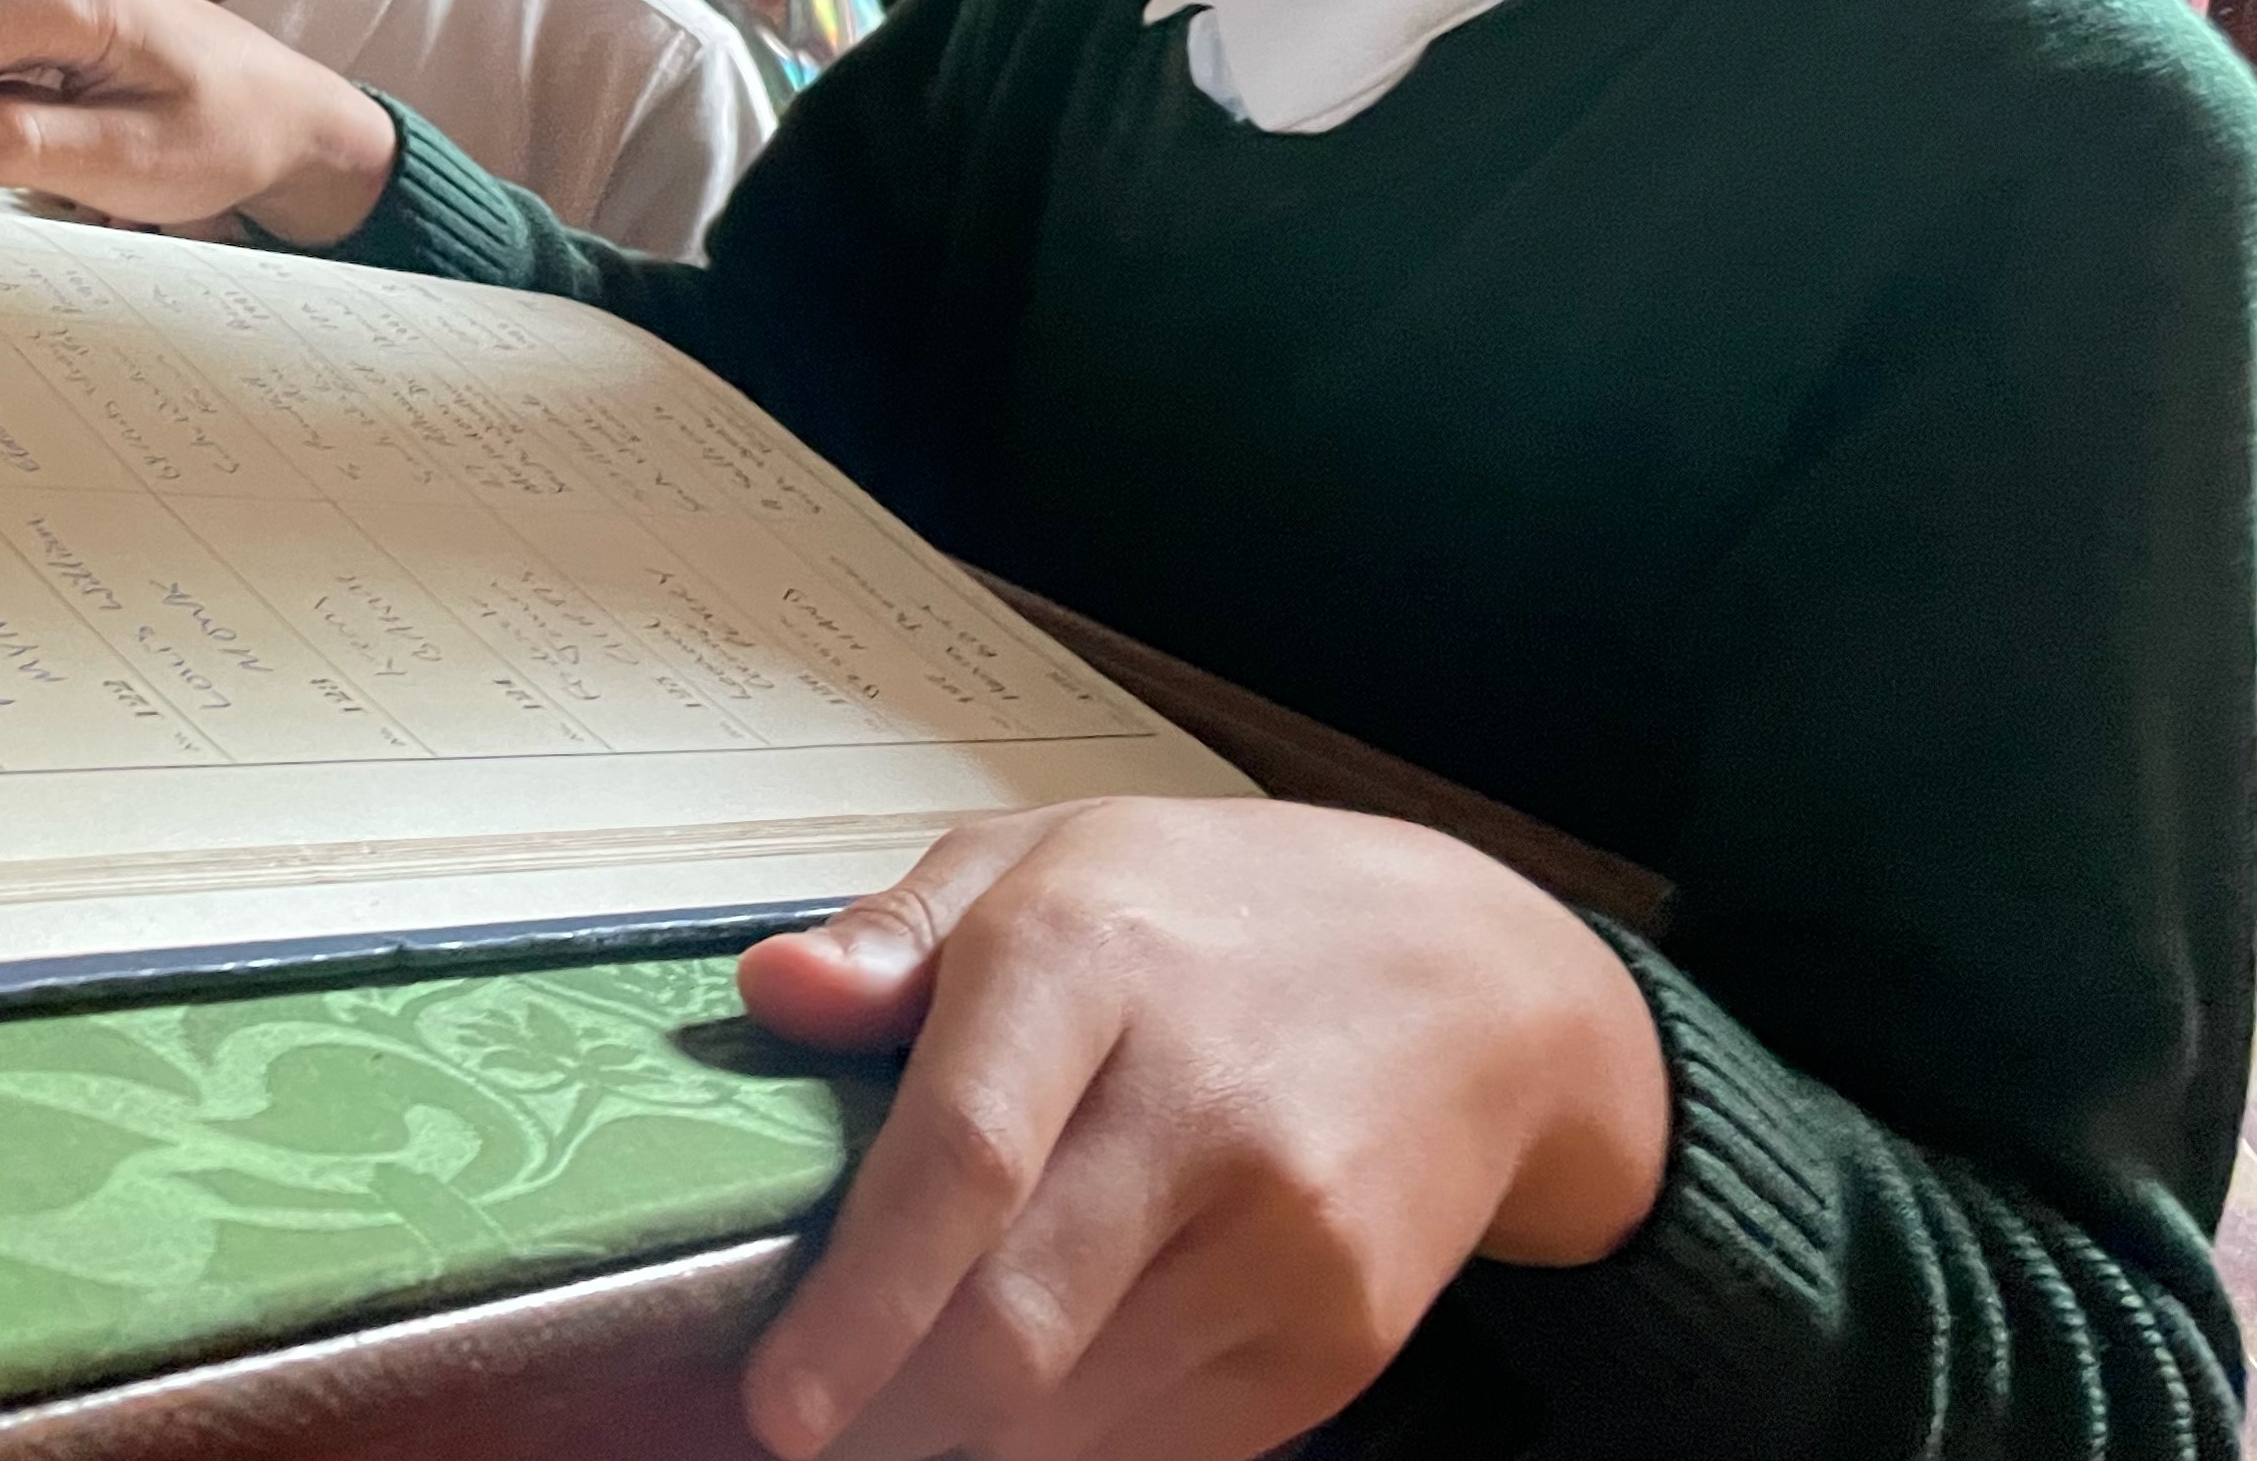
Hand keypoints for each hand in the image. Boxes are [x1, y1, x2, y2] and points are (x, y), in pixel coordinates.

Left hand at [734, 799, 1668, 1460]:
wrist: (1484, 985)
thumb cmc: (1226, 911)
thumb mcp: (1045, 855)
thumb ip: (893, 936)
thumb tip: (772, 993)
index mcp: (1094, 961)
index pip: (963, 1159)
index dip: (858, 1302)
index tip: (779, 1395)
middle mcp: (1200, 1107)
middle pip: (1012, 1323)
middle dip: (883, 1410)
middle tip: (801, 1429)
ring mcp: (1285, 1239)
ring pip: (1076, 1413)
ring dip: (959, 1441)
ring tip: (887, 1414)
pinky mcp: (1337, 1339)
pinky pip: (1167, 1446)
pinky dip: (1069, 1449)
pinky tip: (1015, 1413)